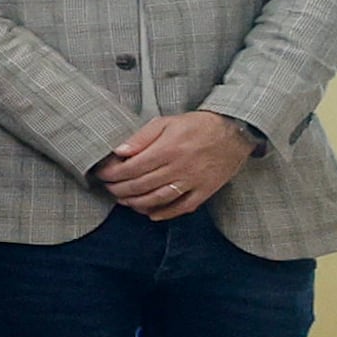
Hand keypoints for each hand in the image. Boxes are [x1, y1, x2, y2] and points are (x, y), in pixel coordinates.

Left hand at [100, 109, 255, 219]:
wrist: (234, 131)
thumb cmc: (198, 125)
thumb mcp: (166, 123)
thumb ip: (141, 137)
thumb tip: (119, 151)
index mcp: (168, 149)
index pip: (132, 167)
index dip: (113, 174)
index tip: (102, 175)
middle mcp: (179, 167)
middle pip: (141, 185)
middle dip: (119, 189)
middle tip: (108, 188)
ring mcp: (193, 181)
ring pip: (159, 199)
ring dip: (137, 203)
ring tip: (124, 200)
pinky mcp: (205, 190)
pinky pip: (183, 207)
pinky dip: (164, 213)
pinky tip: (150, 213)